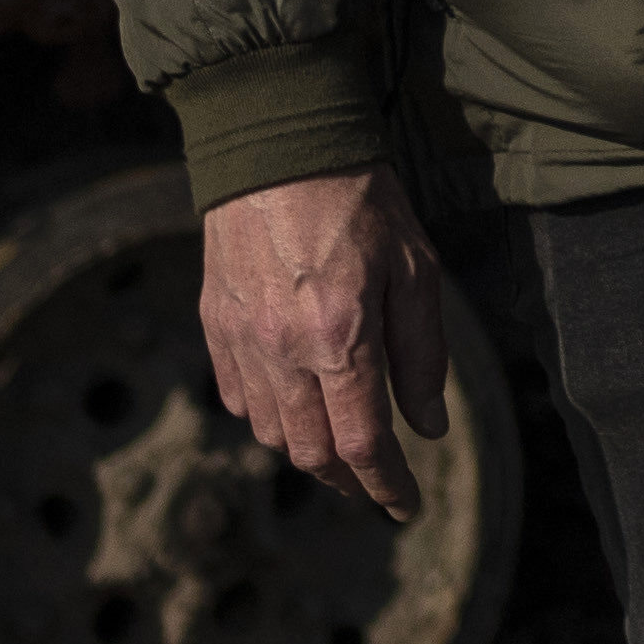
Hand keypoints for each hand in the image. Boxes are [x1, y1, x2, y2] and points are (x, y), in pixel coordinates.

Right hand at [196, 166, 454, 518]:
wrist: (277, 139)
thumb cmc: (361, 197)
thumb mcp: (416, 268)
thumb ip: (422, 354)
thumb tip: (428, 426)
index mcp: (340, 337)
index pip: (362, 445)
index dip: (386, 486)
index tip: (405, 504)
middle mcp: (283, 349)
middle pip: (311, 452)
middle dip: (348, 480)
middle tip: (375, 482)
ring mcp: (241, 337)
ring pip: (271, 432)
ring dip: (307, 454)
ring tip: (339, 448)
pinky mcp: (215, 320)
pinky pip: (237, 395)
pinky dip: (267, 417)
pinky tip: (293, 406)